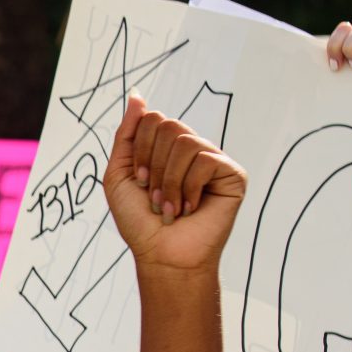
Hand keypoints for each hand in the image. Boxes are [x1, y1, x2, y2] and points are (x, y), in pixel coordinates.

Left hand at [102, 94, 245, 272]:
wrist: (161, 255)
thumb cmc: (140, 222)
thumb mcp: (119, 176)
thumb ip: (127, 135)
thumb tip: (137, 95)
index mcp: (166, 148)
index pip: (153, 119)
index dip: (140, 150)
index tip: (139, 181)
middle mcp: (192, 150)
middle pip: (169, 125)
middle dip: (153, 166)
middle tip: (154, 197)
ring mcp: (214, 160)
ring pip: (185, 142)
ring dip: (168, 181)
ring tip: (170, 207)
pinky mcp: (232, 173)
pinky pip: (205, 159)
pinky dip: (189, 187)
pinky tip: (190, 208)